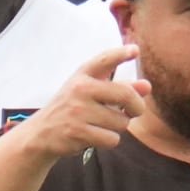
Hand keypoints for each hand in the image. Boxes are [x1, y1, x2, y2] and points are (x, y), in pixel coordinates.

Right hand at [16, 46, 149, 160]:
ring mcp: (77, 110)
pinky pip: (112, 138)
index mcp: (83, 75)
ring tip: (101, 124)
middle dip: (137, 106)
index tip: (135, 50)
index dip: (121, 54)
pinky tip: (95, 136)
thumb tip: (147, 86)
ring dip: (118, 127)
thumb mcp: (93, 93)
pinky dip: (109, 140)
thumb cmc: (74, 109)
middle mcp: (80, 88)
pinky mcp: (77, 131)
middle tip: (134, 112)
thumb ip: (121, 87)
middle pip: (126, 94)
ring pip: (121, 122)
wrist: (42, 132)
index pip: (104, 60)